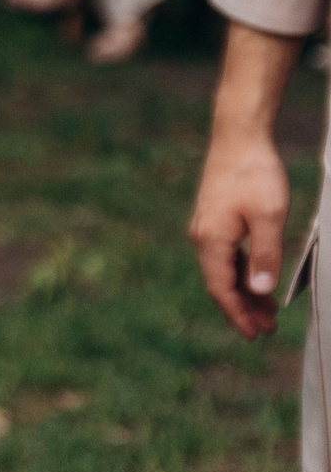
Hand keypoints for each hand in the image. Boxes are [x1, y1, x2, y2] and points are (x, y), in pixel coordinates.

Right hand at [189, 127, 291, 338]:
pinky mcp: (215, 219)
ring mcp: (207, 228)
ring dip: (244, 292)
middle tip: (266, 329)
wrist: (238, 137)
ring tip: (267, 310)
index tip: (254, 334)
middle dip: (242, 309)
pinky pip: (226, 256)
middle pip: (220, 284)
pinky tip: (257, 278)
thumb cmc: (254, 173)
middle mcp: (202, 237)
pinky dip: (242, 272)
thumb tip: (260, 291)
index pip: (221, 289)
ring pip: (223, 271)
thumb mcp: (268, 216)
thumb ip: (265, 256)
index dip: (238, 314)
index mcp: (211, 240)